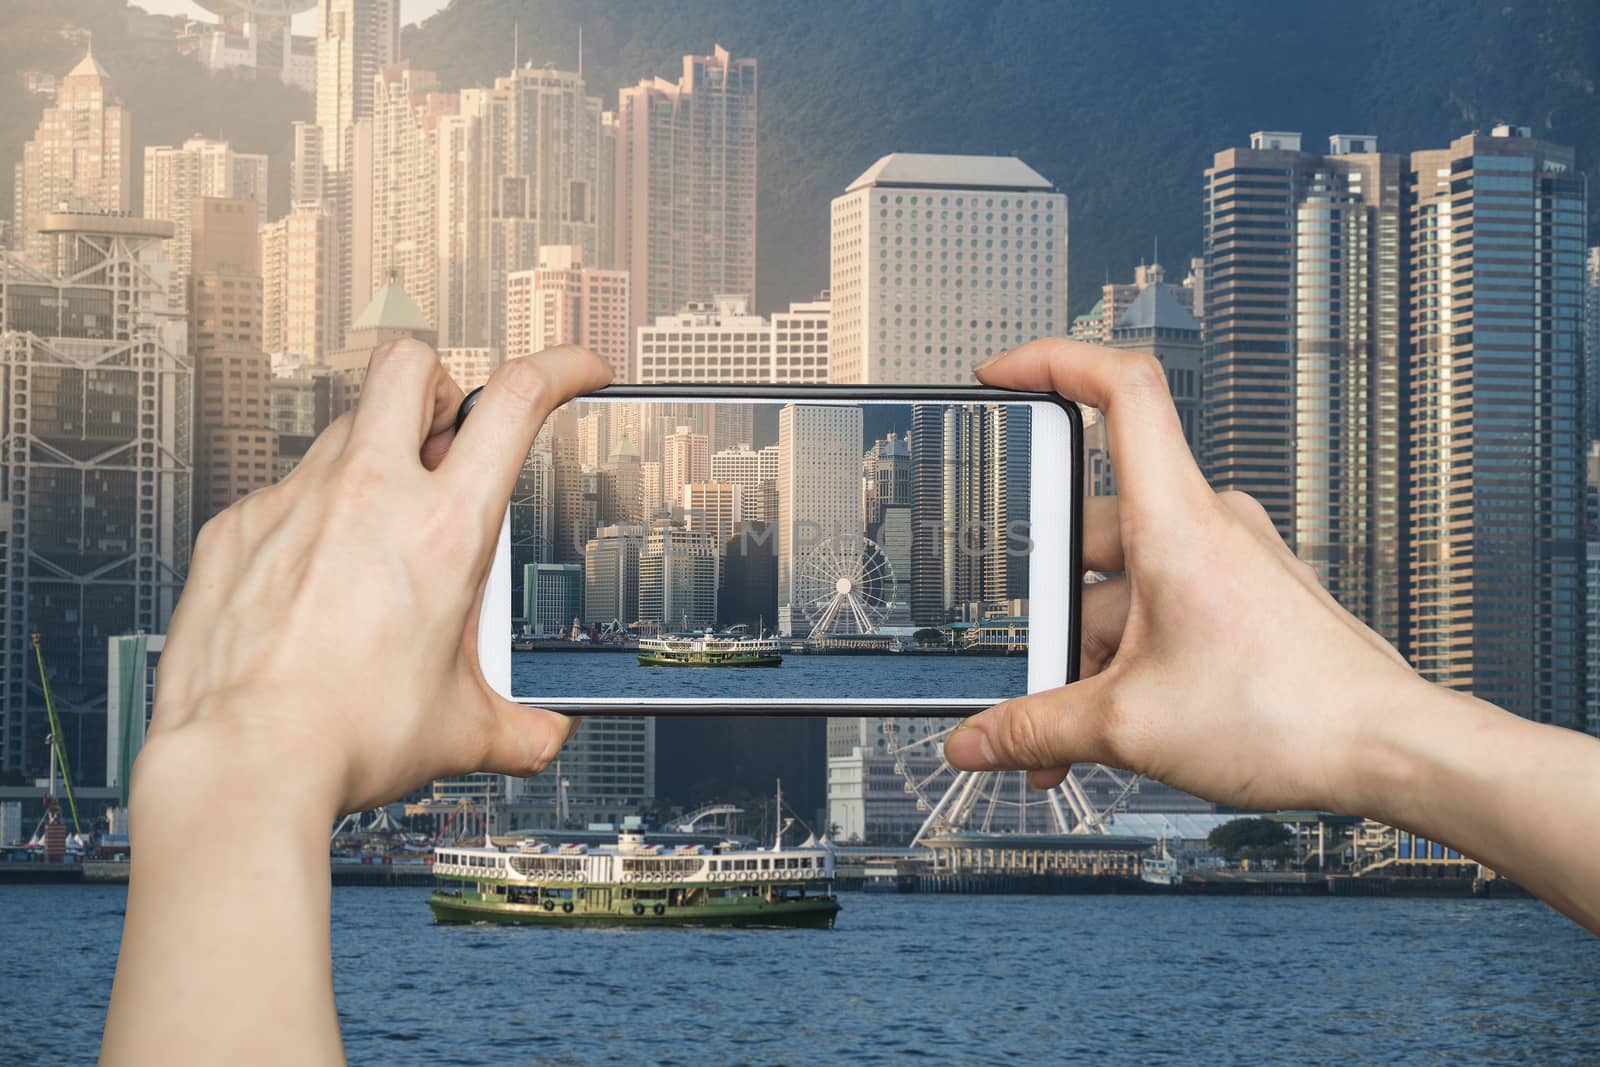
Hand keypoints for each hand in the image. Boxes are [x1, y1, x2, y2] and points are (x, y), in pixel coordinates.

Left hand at [138, 339, 611, 816]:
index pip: (514, 400)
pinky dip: (311, 518)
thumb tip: (544, 736)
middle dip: (441, 383)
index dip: (558, 366)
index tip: (576, 370)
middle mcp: (368, 496)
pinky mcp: (236, 529)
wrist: (242, 765)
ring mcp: (294, 503)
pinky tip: (314, 580)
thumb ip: (521, 727)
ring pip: (343, 427)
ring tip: (380, 532)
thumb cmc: (345, 738)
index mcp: (444, 530)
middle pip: (410, 366)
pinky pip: (284, 492)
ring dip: (376, 456)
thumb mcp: (462, 730)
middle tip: (449, 434)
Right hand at [945, 339, 1424, 815]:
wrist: (1387, 751)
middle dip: (1047, 611)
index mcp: (1177, 522)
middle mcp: (1207, 525)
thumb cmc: (1292, 715)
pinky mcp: (1243, 598)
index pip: (1120, 389)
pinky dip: (1124, 661)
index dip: (1052, 361)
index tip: (999, 374)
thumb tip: (977, 740)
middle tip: (1027, 667)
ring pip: (1122, 586)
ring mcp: (1229, 560)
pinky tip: (1109, 724)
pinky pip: (1158, 611)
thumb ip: (1035, 730)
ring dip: (1083, 656)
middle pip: (1091, 530)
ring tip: (1066, 730)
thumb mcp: (1128, 726)